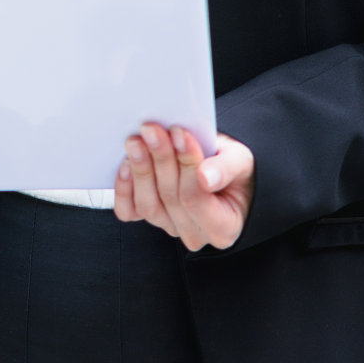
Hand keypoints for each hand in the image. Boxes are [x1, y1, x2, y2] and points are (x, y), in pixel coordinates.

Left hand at [113, 123, 254, 250]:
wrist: (219, 171)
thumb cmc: (231, 169)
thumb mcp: (240, 161)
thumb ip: (225, 169)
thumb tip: (206, 177)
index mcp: (223, 226)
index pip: (197, 198)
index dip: (186, 165)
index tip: (179, 132)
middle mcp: (195, 233)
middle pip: (171, 198)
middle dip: (161, 159)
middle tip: (152, 129)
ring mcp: (169, 226)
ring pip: (148, 205)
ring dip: (140, 169)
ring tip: (137, 141)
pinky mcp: (149, 217)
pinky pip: (129, 211)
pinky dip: (124, 188)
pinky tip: (125, 164)